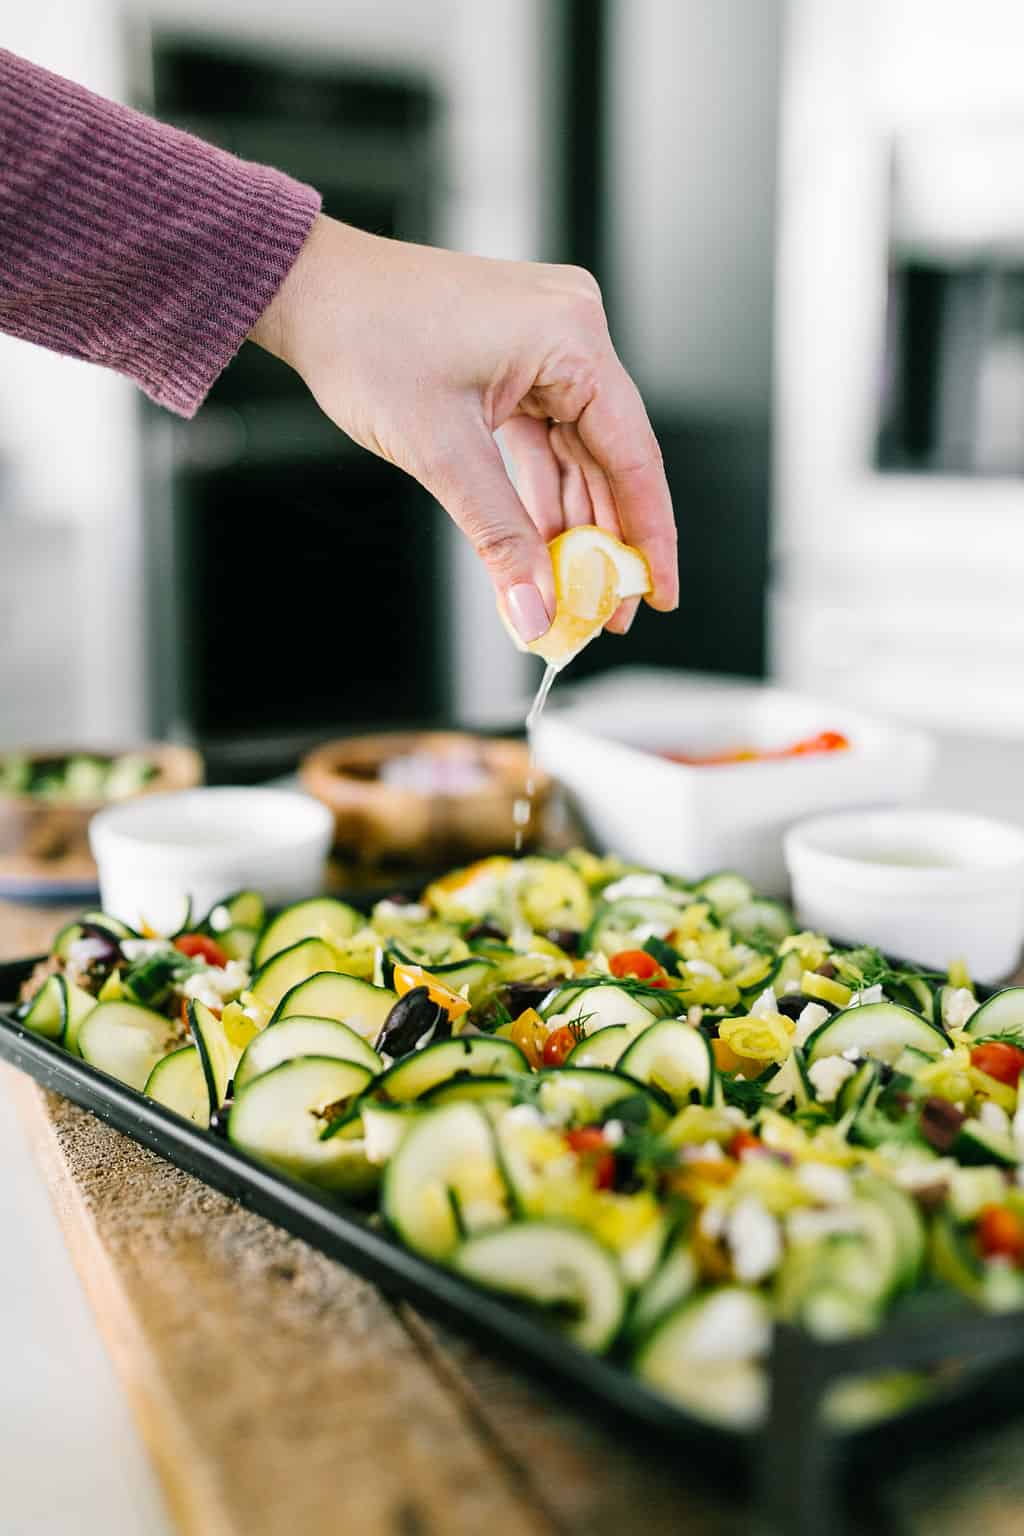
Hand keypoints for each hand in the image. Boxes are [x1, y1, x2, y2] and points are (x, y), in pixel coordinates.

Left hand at [250, 215, 676, 642]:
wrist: (309, 292)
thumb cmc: (365, 338)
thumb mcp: (442, 453)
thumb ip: (499, 537)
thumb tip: (535, 609)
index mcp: (572, 337)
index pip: (634, 455)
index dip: (649, 535)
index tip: (659, 594)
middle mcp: (573, 331)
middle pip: (611, 458)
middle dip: (606, 540)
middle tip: (605, 611)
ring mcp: (547, 344)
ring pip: (578, 453)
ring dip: (572, 522)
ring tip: (570, 590)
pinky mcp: (519, 359)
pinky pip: (546, 438)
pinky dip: (541, 492)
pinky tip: (542, 546)